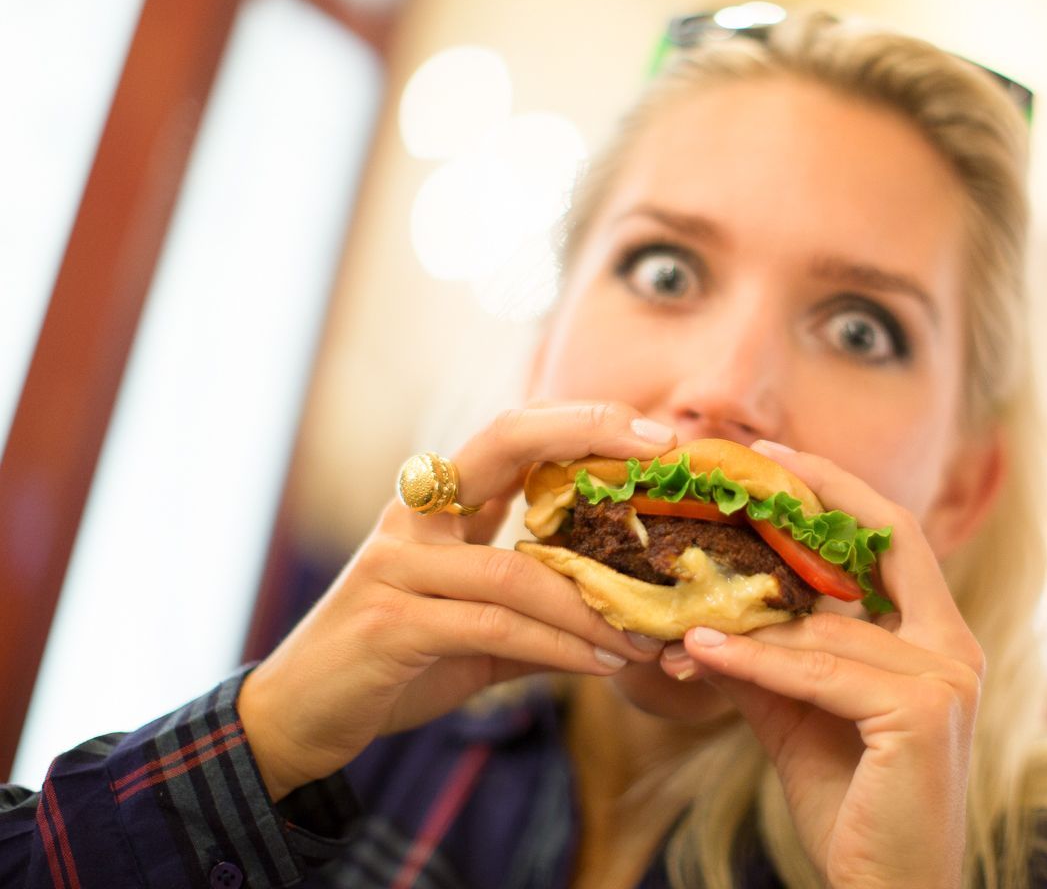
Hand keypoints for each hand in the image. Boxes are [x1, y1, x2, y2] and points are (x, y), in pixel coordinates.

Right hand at [238, 401, 675, 800]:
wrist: (297, 716)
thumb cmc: (394, 662)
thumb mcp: (478, 632)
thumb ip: (540, 613)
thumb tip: (626, 620)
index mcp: (438, 504)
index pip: (513, 432)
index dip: (581, 421)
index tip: (654, 435)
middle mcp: (415, 517)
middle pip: (505, 443)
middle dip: (587, 434)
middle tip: (659, 453)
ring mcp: (398, 564)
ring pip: (517, 568)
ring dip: (593, 605)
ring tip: (648, 633)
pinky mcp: (390, 622)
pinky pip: (495, 626)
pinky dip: (558, 646)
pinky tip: (603, 665)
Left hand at [658, 441, 983, 888]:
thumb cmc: (852, 808)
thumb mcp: (797, 717)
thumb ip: (765, 662)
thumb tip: (696, 618)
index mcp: (938, 638)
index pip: (894, 538)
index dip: (840, 489)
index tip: (776, 456)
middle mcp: (955, 647)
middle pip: (889, 540)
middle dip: (818, 496)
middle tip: (743, 470)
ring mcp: (946, 679)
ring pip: (830, 624)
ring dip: (746, 615)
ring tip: (675, 602)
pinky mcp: (921, 713)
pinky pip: (819, 671)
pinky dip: (754, 660)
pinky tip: (696, 651)